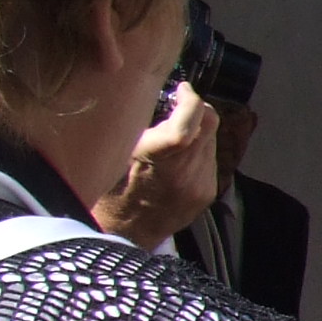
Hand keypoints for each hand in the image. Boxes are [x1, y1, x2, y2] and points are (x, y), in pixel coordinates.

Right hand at [94, 81, 220, 247]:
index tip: (182, 90)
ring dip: (198, 131)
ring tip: (174, 135)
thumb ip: (142, 125)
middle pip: (208, 125)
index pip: (190, 122)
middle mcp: (184, 173)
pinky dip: (198, 151)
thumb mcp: (114, 151)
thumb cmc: (110, 189)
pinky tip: (178, 158)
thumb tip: (163, 99)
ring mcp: (200, 184)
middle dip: (195, 109)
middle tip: (178, 106)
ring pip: (212, 140)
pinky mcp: (207, 193)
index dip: (190, 99)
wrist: (122, 231)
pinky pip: (211, 160)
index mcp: (156, 159)